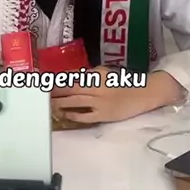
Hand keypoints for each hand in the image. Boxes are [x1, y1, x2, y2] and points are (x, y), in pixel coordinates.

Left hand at [51, 69, 185, 124]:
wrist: (146, 93)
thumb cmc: (127, 81)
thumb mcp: (107, 73)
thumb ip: (91, 76)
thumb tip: (72, 79)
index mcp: (97, 74)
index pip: (73, 77)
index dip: (58, 80)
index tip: (47, 81)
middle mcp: (97, 87)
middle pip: (70, 89)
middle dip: (55, 91)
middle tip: (44, 93)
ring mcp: (100, 102)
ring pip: (75, 102)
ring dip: (60, 103)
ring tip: (50, 104)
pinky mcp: (104, 115)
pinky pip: (85, 116)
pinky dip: (74, 115)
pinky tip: (65, 114)